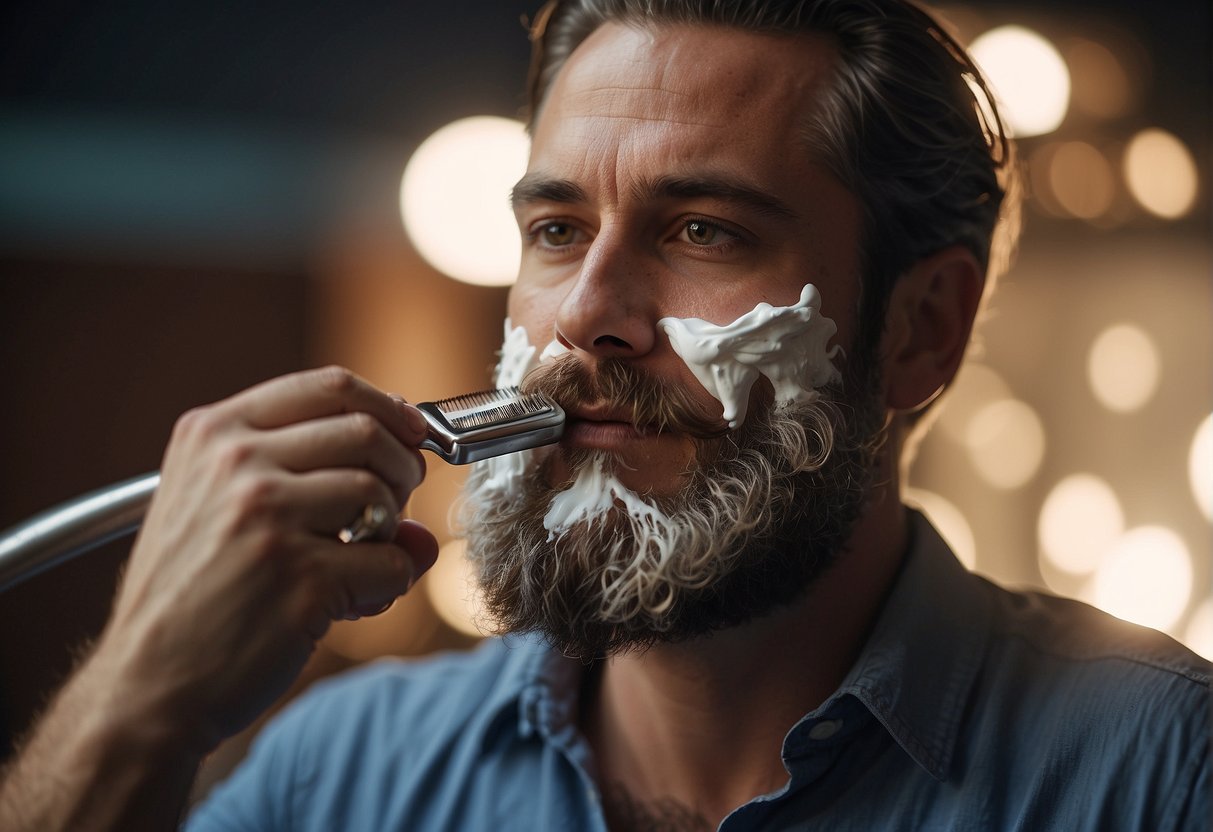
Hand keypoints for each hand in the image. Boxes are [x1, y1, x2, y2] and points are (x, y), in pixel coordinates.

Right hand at [96, 366, 439, 751]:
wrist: (145, 685)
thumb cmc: (187, 596)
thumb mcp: (215, 510)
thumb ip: (307, 481)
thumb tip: (417, 495)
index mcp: (212, 433)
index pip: (328, 386)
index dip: (387, 407)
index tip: (410, 432)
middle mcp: (236, 464)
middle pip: (367, 433)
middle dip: (402, 470)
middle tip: (392, 508)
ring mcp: (267, 519)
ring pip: (381, 496)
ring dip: (391, 534)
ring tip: (360, 564)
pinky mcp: (299, 577)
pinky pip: (390, 563)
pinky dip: (389, 585)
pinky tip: (354, 603)